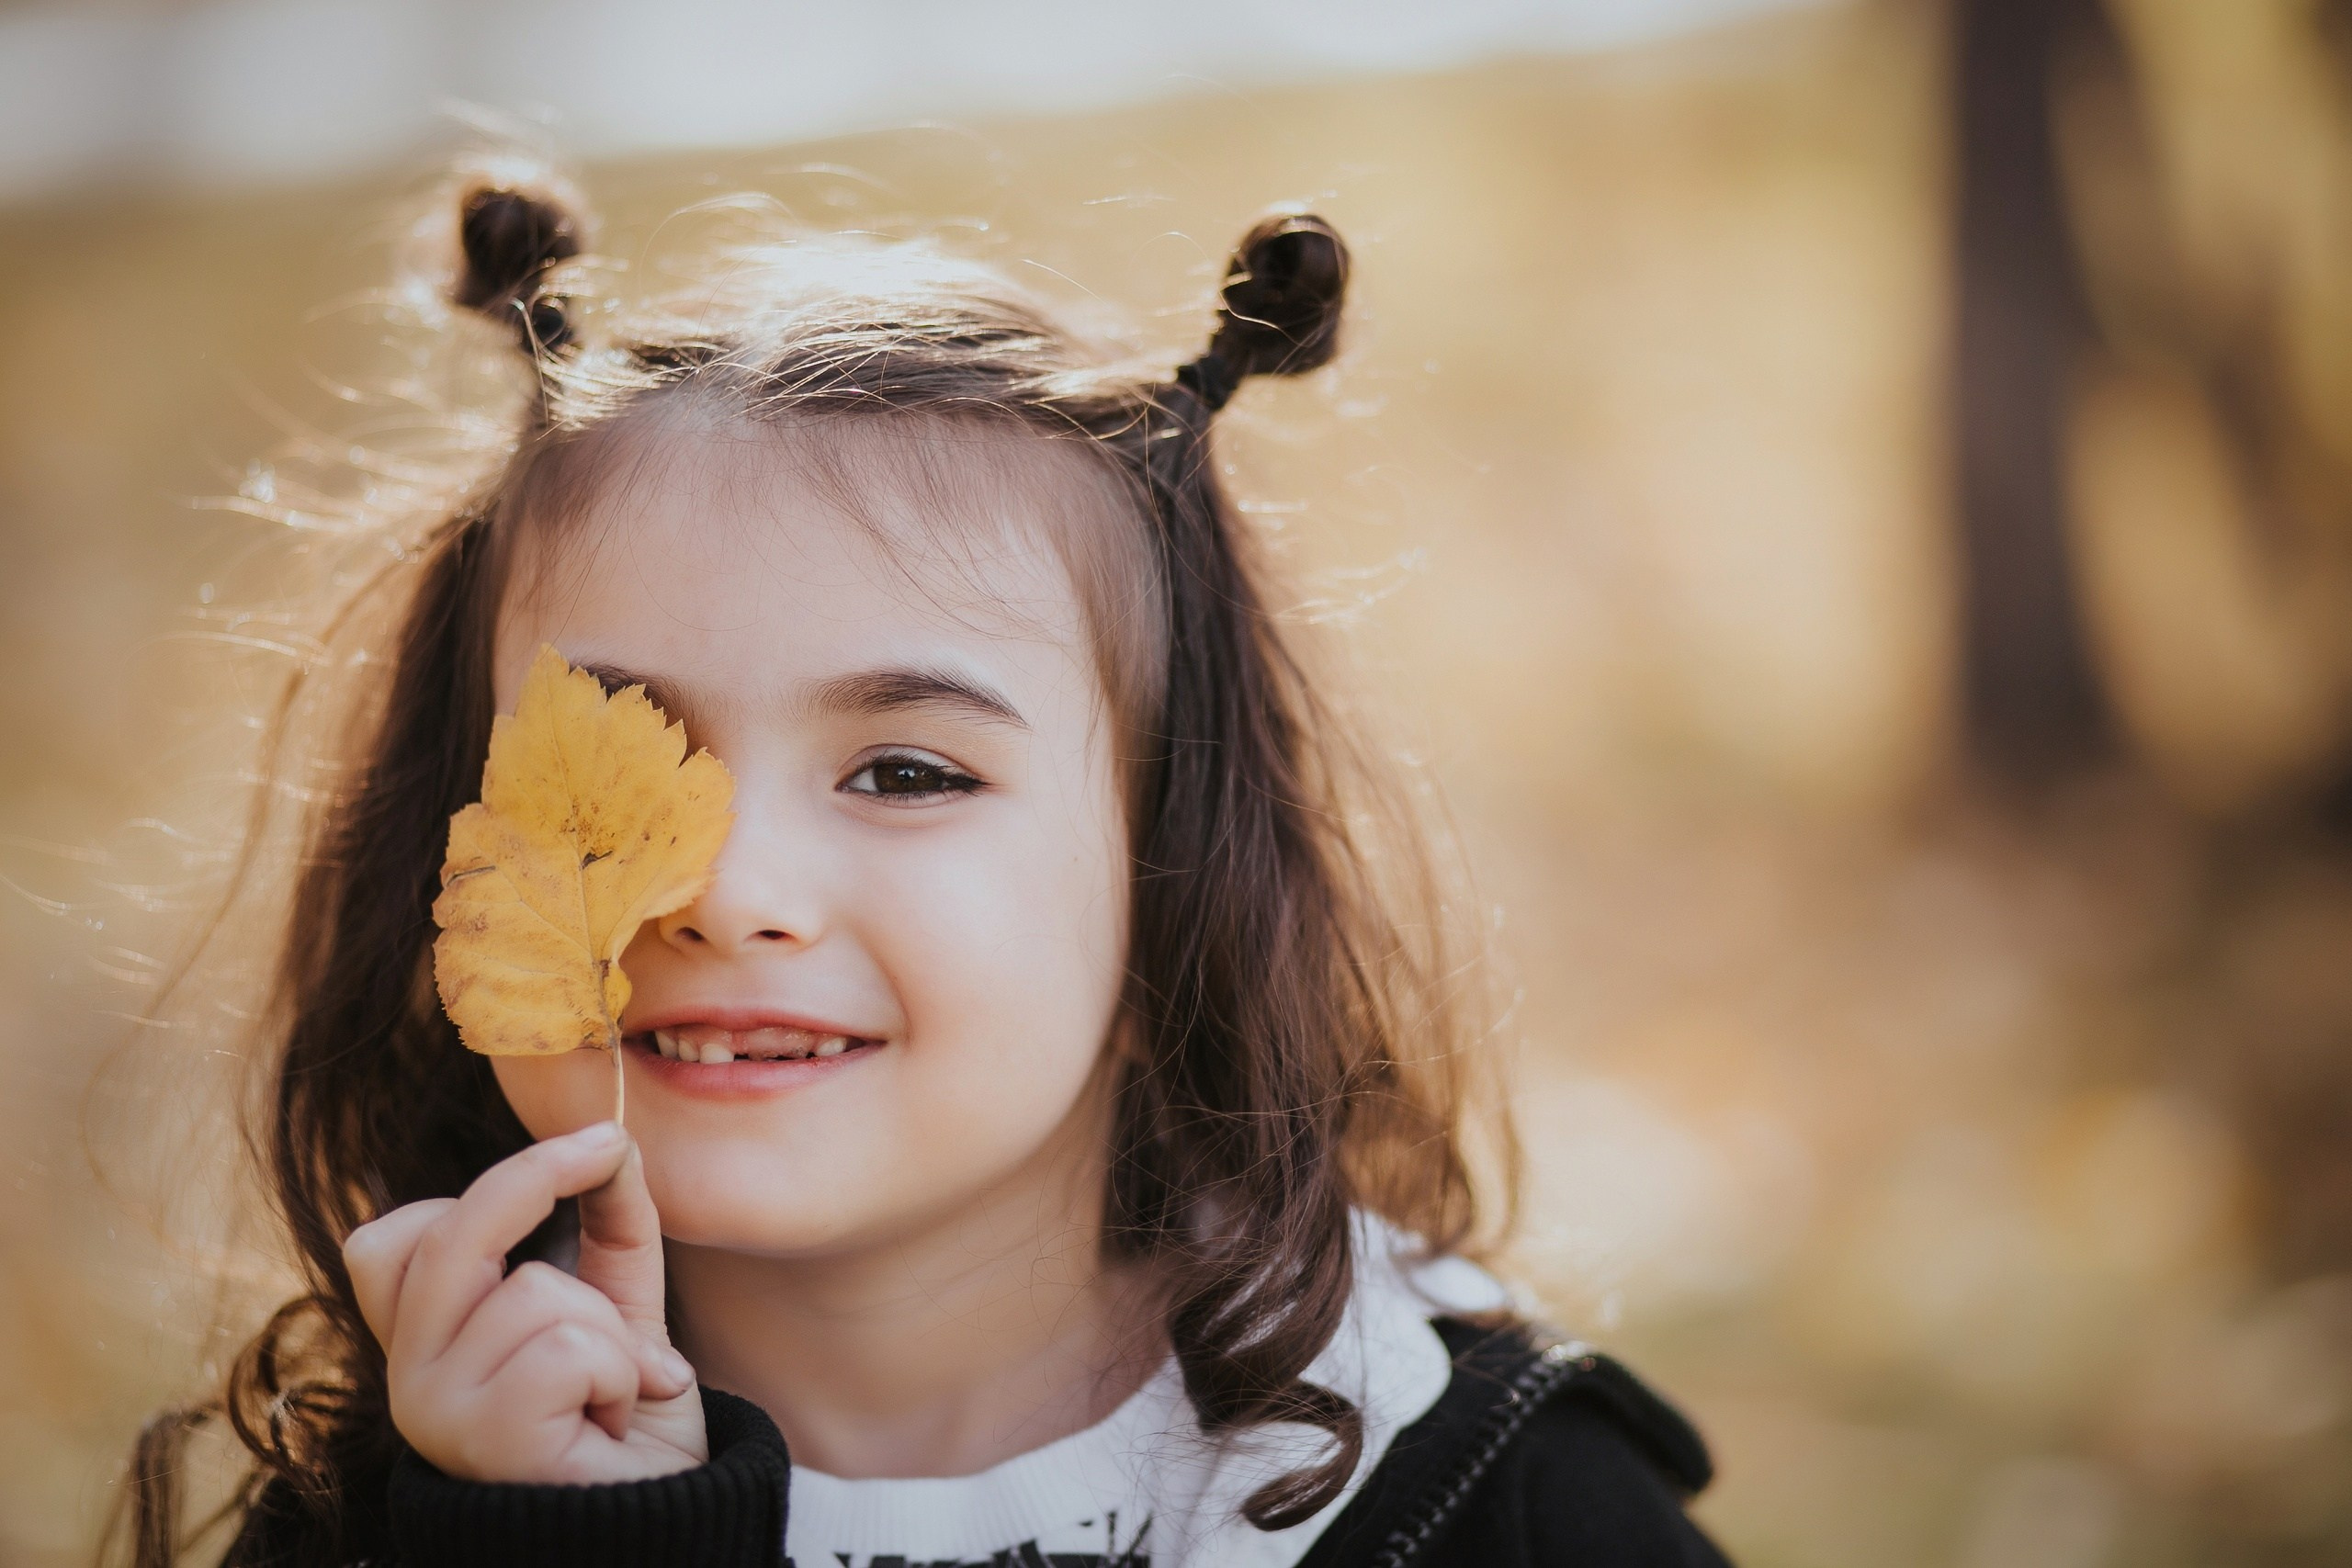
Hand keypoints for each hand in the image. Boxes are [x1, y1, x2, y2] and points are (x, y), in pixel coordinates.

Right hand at [343, 1121, 708, 1483]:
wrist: (658, 1526)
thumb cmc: (623, 1423)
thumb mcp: (617, 1308)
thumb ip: (609, 1228)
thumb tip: (616, 1143)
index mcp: (425, 1344)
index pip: (388, 1244)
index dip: (488, 1182)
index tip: (585, 1148)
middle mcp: (408, 1377)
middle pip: (450, 1236)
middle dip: (540, 1174)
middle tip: (609, 1149)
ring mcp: (434, 1410)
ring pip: (536, 1291)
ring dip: (611, 1333)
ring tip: (612, 1392)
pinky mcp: (483, 1438)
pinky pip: (571, 1348)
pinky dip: (621, 1373)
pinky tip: (611, 1420)